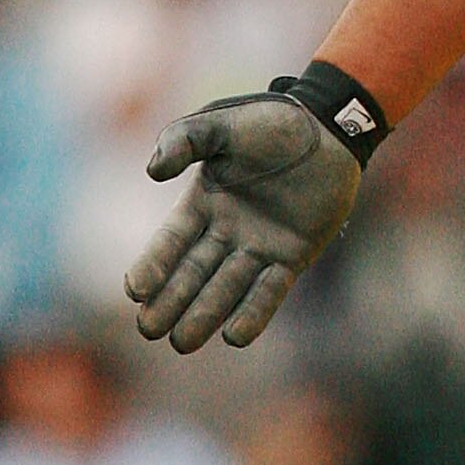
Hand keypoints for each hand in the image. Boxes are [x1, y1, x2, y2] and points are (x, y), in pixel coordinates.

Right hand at [125, 94, 361, 351]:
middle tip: (149, 330)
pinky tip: (235, 338)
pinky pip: (270, 290)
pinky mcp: (293, 255)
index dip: (153, 264)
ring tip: (183, 342)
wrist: (329, 127)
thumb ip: (184, 139)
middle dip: (171, 301)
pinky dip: (255, 313)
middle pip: (193, 273)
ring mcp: (260, 246)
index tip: (135, 291)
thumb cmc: (270, 122)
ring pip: (226, 288)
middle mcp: (227, 230)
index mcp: (203, 202)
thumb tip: (152, 171)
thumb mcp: (220, 124)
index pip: (171, 241)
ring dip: (205, 315)